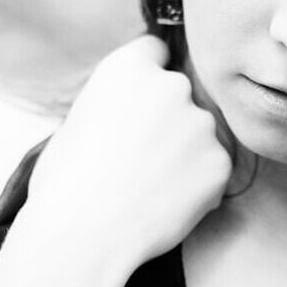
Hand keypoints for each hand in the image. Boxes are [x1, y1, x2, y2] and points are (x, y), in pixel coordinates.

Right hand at [28, 35, 233, 266]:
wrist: (85, 233)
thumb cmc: (66, 183)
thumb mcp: (78, 121)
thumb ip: (116, 103)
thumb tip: (133, 110)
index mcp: (129, 67)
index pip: (156, 53)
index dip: (149, 82)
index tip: (142, 107)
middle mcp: (172, 85)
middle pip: (181, 95)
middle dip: (170, 120)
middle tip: (144, 159)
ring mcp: (201, 124)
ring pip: (201, 134)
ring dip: (187, 154)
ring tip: (153, 188)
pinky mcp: (220, 162)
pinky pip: (214, 169)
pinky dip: (201, 187)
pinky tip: (168, 204)